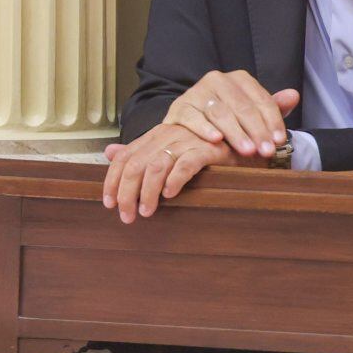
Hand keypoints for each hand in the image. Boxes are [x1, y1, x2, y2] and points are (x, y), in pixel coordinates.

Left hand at [101, 124, 259, 222]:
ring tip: (147, 212)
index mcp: (157, 135)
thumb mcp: (170, 147)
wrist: (244, 139)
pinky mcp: (208, 149)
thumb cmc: (205, 147)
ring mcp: (188, 141)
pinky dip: (174, 180)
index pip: (125, 156)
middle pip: (136, 164)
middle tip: (127, 217)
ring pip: (156, 166)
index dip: (112, 180)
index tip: (109, 203)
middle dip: (126, 193)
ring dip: (147, 192)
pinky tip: (170, 195)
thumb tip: (108, 152)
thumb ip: (141, 150)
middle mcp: (169, 135)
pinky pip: (185, 165)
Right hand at [159, 69, 299, 159]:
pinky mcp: (180, 106)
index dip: (272, 121)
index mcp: (240, 79)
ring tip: (247, 150)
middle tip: (266, 151)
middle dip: (257, 131)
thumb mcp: (252, 113)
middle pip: (242, 107)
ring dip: (235, 133)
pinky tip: (216, 140)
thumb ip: (273, 107)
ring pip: (220, 112)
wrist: (190, 123)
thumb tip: (294, 95)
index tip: (279, 141)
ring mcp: (197, 92)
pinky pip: (193, 118)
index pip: (261, 100)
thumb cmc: (228, 119)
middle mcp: (218, 80)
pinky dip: (204, 129)